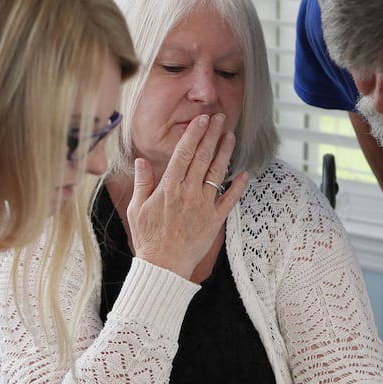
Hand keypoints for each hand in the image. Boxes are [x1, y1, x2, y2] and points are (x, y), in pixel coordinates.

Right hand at [126, 113, 247, 279]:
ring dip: (225, 152)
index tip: (201, 120)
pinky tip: (245, 173)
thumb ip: (142, 182)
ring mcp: (204, 206)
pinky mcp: (215, 220)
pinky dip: (239, 186)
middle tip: (220, 117)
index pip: (183, 154)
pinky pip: (230, 200)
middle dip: (212, 135)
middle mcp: (188, 193)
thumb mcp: (136, 208)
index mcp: (168, 188)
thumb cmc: (148, 238)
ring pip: (217, 173)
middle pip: (203, 157)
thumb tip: (141, 161)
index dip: (194, 134)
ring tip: (231, 135)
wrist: (164, 266)